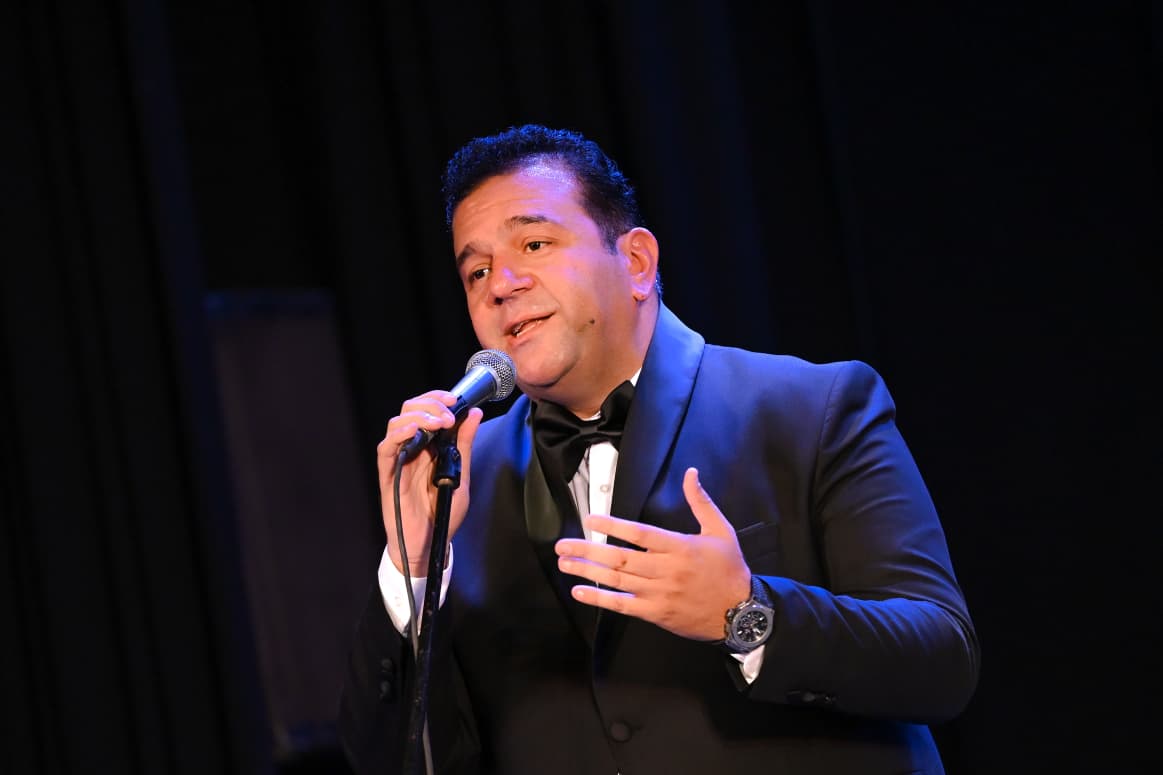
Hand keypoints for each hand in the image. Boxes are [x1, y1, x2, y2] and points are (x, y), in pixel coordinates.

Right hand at [377, 391, 482, 575]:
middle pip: (410, 409)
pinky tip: (414, 432)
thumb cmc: (442, 511)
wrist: (430, 543)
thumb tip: (474, 413)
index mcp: (429, 445)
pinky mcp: (388, 474)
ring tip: (439, 423)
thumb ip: (464, 444)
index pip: (427, 409)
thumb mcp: (461, 474)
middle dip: (430, 404)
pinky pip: (386, 448)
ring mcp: (398, 459)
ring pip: (397, 423)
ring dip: (418, 417)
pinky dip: (399, 435)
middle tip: (449, 414)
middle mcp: (412, 448)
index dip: (438, 398)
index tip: (456, 400)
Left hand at [554, 467, 750, 640]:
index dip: (613, 525)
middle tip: (562, 545)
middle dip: (588, 550)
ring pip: (617, 581)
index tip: (590, 518)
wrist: (742, 612)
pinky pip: (623, 606)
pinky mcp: (656, 613)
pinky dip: (599, 599)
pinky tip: (580, 591)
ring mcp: (659, 594)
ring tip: (564, 562)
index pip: (640, 533)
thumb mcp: (721, 530)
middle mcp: (666, 570)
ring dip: (588, 571)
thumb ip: (701, 502)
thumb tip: (690, 473)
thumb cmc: (729, 569)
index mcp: (680, 547)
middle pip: (620, 558)